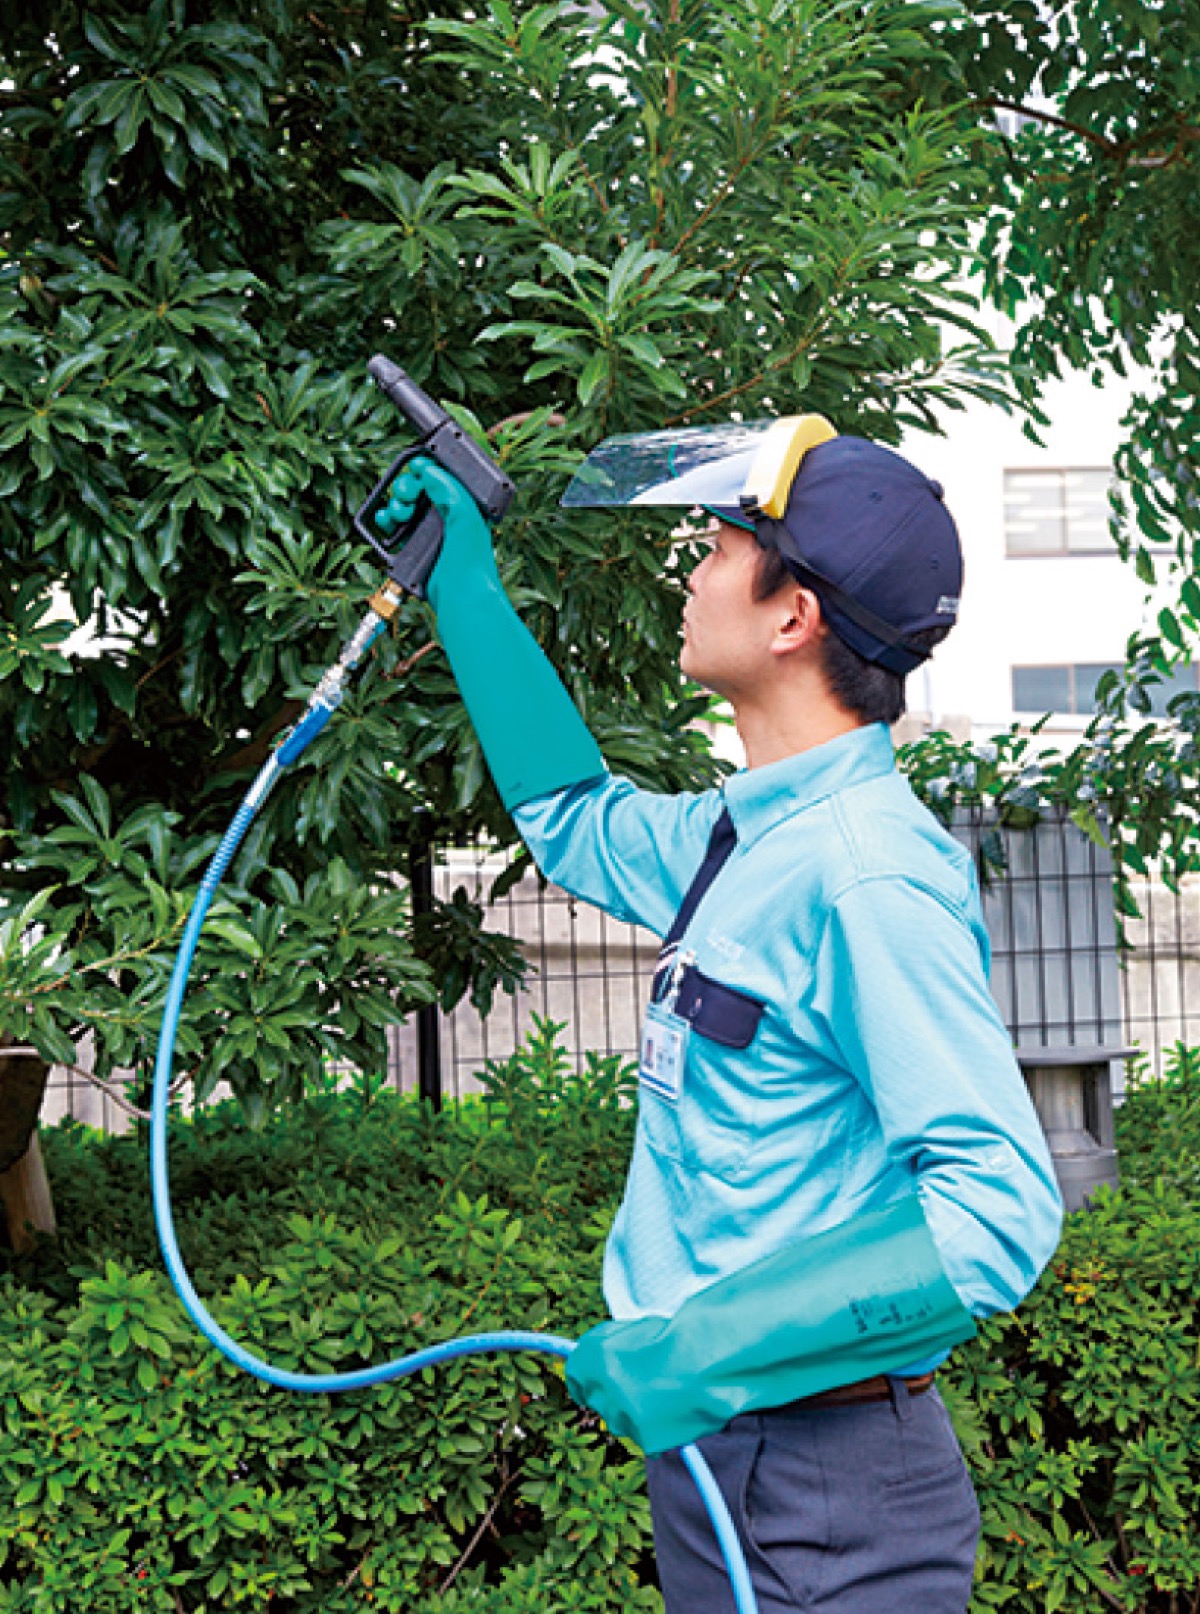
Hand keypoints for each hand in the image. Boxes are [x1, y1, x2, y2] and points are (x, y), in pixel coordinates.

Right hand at [385, 456, 500, 608]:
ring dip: (396, 503)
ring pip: (405, 506)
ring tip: (401, 512)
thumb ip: (451, 491)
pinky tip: (385, 519)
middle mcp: (447, 516)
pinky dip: (386, 520)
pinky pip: (395, 527)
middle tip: (409, 495)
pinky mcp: (414, 547)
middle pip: (419, 488)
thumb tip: (430, 472)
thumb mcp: (467, 519)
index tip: (417, 466)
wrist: (459, 598)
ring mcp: (430, 532)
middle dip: (408, 486)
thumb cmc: (471, 563)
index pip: (442, 477)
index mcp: (464, 506)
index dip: (428, 468)